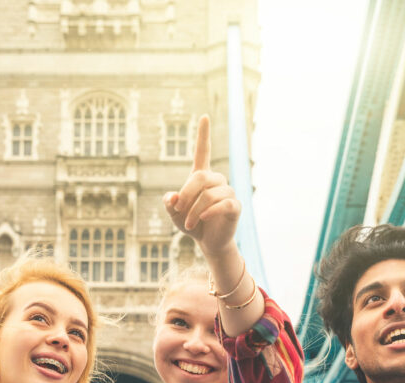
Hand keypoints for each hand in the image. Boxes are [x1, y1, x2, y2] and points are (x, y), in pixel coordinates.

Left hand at [164, 115, 240, 259]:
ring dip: (195, 211)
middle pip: (201, 177)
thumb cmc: (191, 224)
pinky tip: (203, 219)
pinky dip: (210, 211)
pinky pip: (224, 203)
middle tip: (177, 210)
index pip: (203, 152)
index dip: (203, 135)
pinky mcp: (235, 206)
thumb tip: (171, 197)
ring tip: (188, 224)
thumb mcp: (174, 215)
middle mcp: (217, 181)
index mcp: (201, 177)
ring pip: (210, 194)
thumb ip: (169, 204)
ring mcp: (227, 192)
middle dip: (186, 194)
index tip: (204, 117)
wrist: (208, 242)